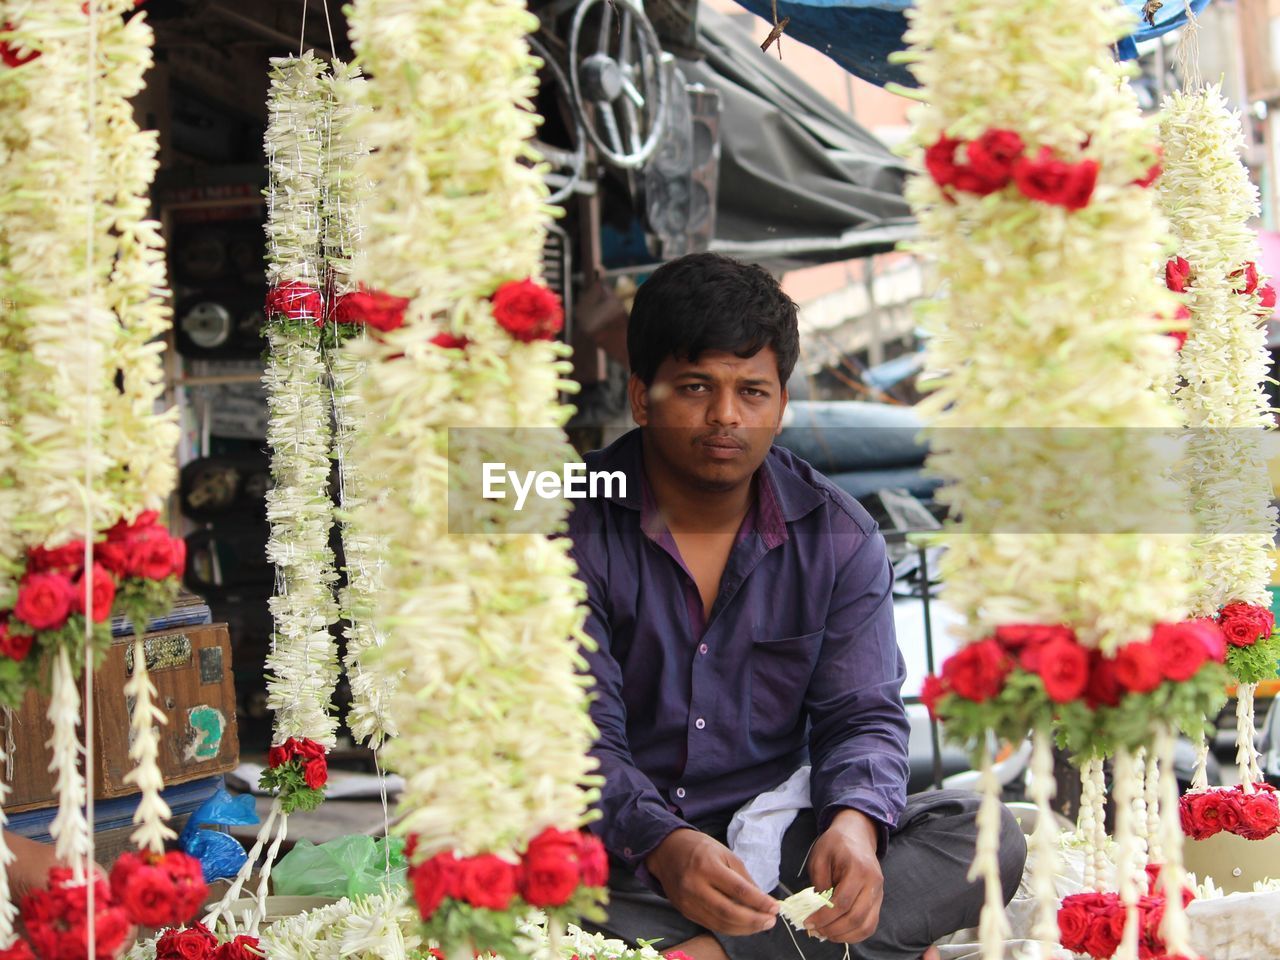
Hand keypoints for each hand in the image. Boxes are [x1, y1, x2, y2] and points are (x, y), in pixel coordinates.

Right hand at [645, 829, 779, 935]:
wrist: (666, 851)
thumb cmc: (700, 848)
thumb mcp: (725, 853)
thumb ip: (744, 878)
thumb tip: (763, 901)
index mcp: (707, 866)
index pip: (738, 890)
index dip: (759, 902)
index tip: (775, 908)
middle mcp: (695, 886)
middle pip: (729, 912)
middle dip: (754, 921)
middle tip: (771, 921)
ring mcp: (688, 902)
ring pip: (721, 924)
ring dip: (745, 928)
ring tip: (762, 924)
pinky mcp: (685, 912)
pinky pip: (712, 925)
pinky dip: (731, 928)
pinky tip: (744, 925)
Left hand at [804, 809, 882, 943]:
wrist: (857, 834)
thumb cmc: (836, 843)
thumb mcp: (820, 855)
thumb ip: (819, 882)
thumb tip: (818, 909)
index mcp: (858, 869)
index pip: (842, 902)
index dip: (824, 917)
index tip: (808, 921)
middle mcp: (873, 883)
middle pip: (855, 917)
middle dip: (832, 929)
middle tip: (815, 930)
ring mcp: (879, 893)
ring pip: (866, 926)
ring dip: (844, 935)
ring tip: (825, 934)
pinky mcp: (878, 900)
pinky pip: (870, 924)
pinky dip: (855, 934)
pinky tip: (839, 933)